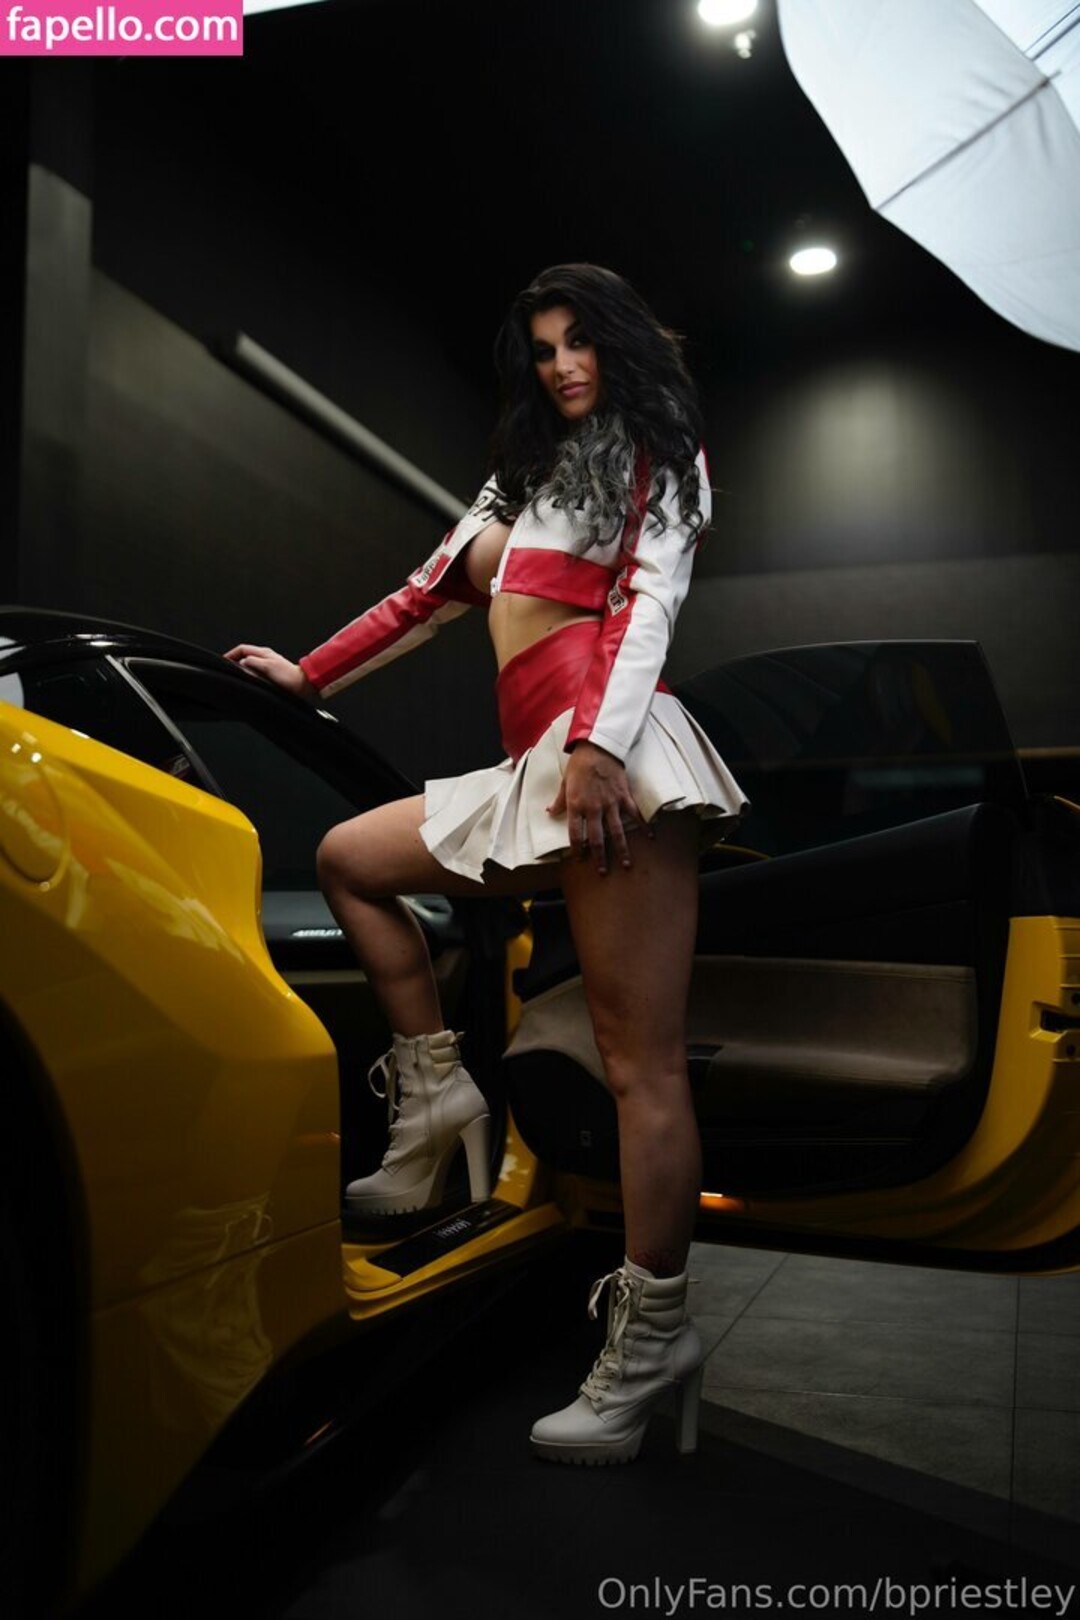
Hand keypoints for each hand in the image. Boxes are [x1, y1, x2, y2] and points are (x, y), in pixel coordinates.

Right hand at [222, 643, 318, 702]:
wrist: (303, 685)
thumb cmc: (288, 677)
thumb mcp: (268, 667)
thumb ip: (253, 662)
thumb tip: (241, 662)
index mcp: (263, 652)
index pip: (242, 649)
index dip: (231, 654)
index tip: (223, 661)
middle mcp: (265, 656)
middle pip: (244, 655)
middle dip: (234, 661)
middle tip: (227, 669)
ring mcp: (268, 664)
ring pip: (249, 663)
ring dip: (242, 668)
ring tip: (236, 676)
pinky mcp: (271, 673)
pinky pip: (255, 671)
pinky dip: (249, 674)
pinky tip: (248, 681)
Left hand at [546, 741, 649, 874]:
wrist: (598, 746)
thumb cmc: (579, 764)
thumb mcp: (565, 782)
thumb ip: (559, 800)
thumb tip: (550, 812)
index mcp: (576, 805)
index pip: (575, 833)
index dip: (576, 848)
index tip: (579, 858)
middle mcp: (593, 808)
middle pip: (596, 838)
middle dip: (599, 856)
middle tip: (603, 872)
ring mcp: (610, 803)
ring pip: (616, 831)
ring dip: (621, 849)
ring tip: (627, 864)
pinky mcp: (624, 796)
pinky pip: (634, 814)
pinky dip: (643, 826)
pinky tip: (650, 837)